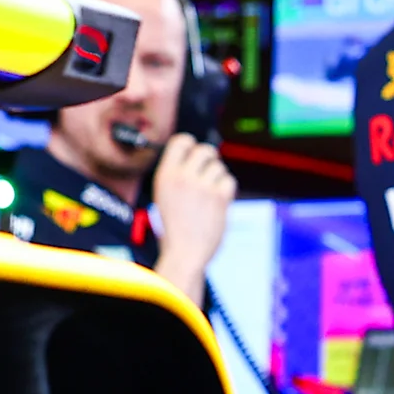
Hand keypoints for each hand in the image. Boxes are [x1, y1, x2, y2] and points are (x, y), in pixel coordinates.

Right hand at [145, 132, 236, 279]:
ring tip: (209, 194)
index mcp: (165, 175)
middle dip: (209, 159)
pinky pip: (229, 181)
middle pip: (205, 150)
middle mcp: (183, 177)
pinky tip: (218, 202)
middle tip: (208, 172)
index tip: (194, 152)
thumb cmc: (174, 229)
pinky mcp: (219, 197)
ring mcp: (202, 186)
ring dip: (218, 178)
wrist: (184, 252)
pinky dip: (227, 190)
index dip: (191, 145)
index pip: (181, 141)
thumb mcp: (164, 196)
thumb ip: (177, 176)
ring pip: (219, 167)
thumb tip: (196, 159)